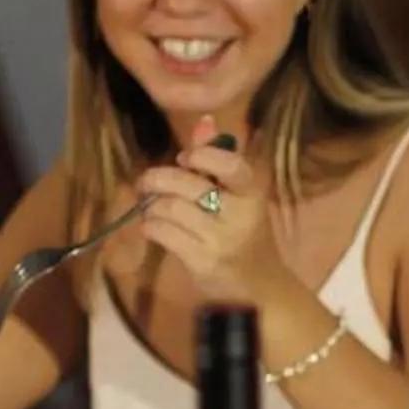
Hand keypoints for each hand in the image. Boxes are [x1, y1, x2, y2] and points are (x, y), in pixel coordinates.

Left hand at [133, 118, 280, 302]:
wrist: (261, 287)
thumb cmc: (246, 235)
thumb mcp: (240, 198)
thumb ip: (219, 160)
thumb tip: (204, 121)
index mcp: (252, 194)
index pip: (230, 164)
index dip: (202, 154)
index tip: (185, 159)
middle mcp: (240, 216)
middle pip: (187, 184)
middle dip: (158, 178)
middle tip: (147, 182)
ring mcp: (221, 240)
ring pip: (170, 207)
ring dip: (152, 205)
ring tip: (152, 207)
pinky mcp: (202, 261)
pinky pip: (163, 232)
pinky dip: (150, 226)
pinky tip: (154, 227)